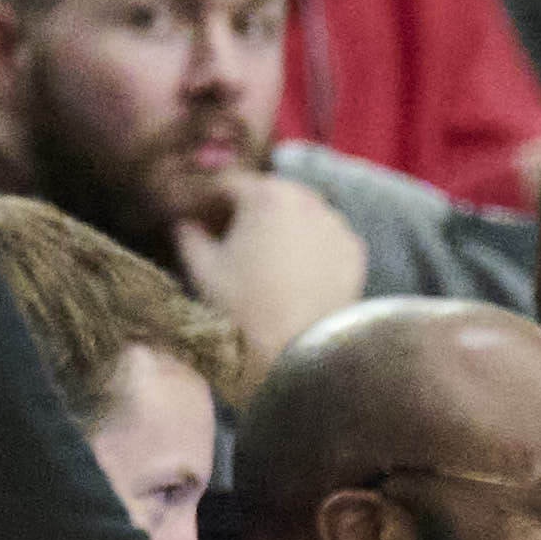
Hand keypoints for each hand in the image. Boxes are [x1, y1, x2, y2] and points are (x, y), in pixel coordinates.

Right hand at [167, 163, 366, 352]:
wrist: (299, 355)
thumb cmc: (243, 309)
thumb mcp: (202, 269)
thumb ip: (187, 234)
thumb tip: (184, 222)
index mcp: (266, 194)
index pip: (228, 184)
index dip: (206, 200)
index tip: (194, 219)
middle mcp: (308, 198)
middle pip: (268, 194)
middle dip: (245, 210)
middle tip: (226, 237)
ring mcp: (337, 224)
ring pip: (299, 213)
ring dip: (278, 225)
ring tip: (261, 256)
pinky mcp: (355, 251)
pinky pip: (323, 237)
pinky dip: (307, 245)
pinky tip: (293, 270)